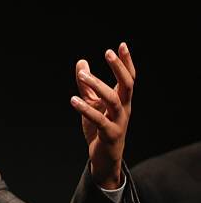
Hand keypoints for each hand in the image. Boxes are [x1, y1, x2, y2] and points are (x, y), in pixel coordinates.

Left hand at [70, 42, 135, 188]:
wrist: (103, 157)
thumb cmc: (99, 128)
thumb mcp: (92, 103)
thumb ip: (86, 85)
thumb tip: (81, 62)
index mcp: (122, 100)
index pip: (128, 77)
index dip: (126, 62)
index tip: (122, 45)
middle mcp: (124, 109)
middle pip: (127, 85)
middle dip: (119, 68)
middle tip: (108, 52)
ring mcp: (119, 121)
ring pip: (113, 100)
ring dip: (98, 85)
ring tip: (82, 75)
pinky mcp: (109, 134)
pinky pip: (99, 120)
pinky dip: (85, 110)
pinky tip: (73, 100)